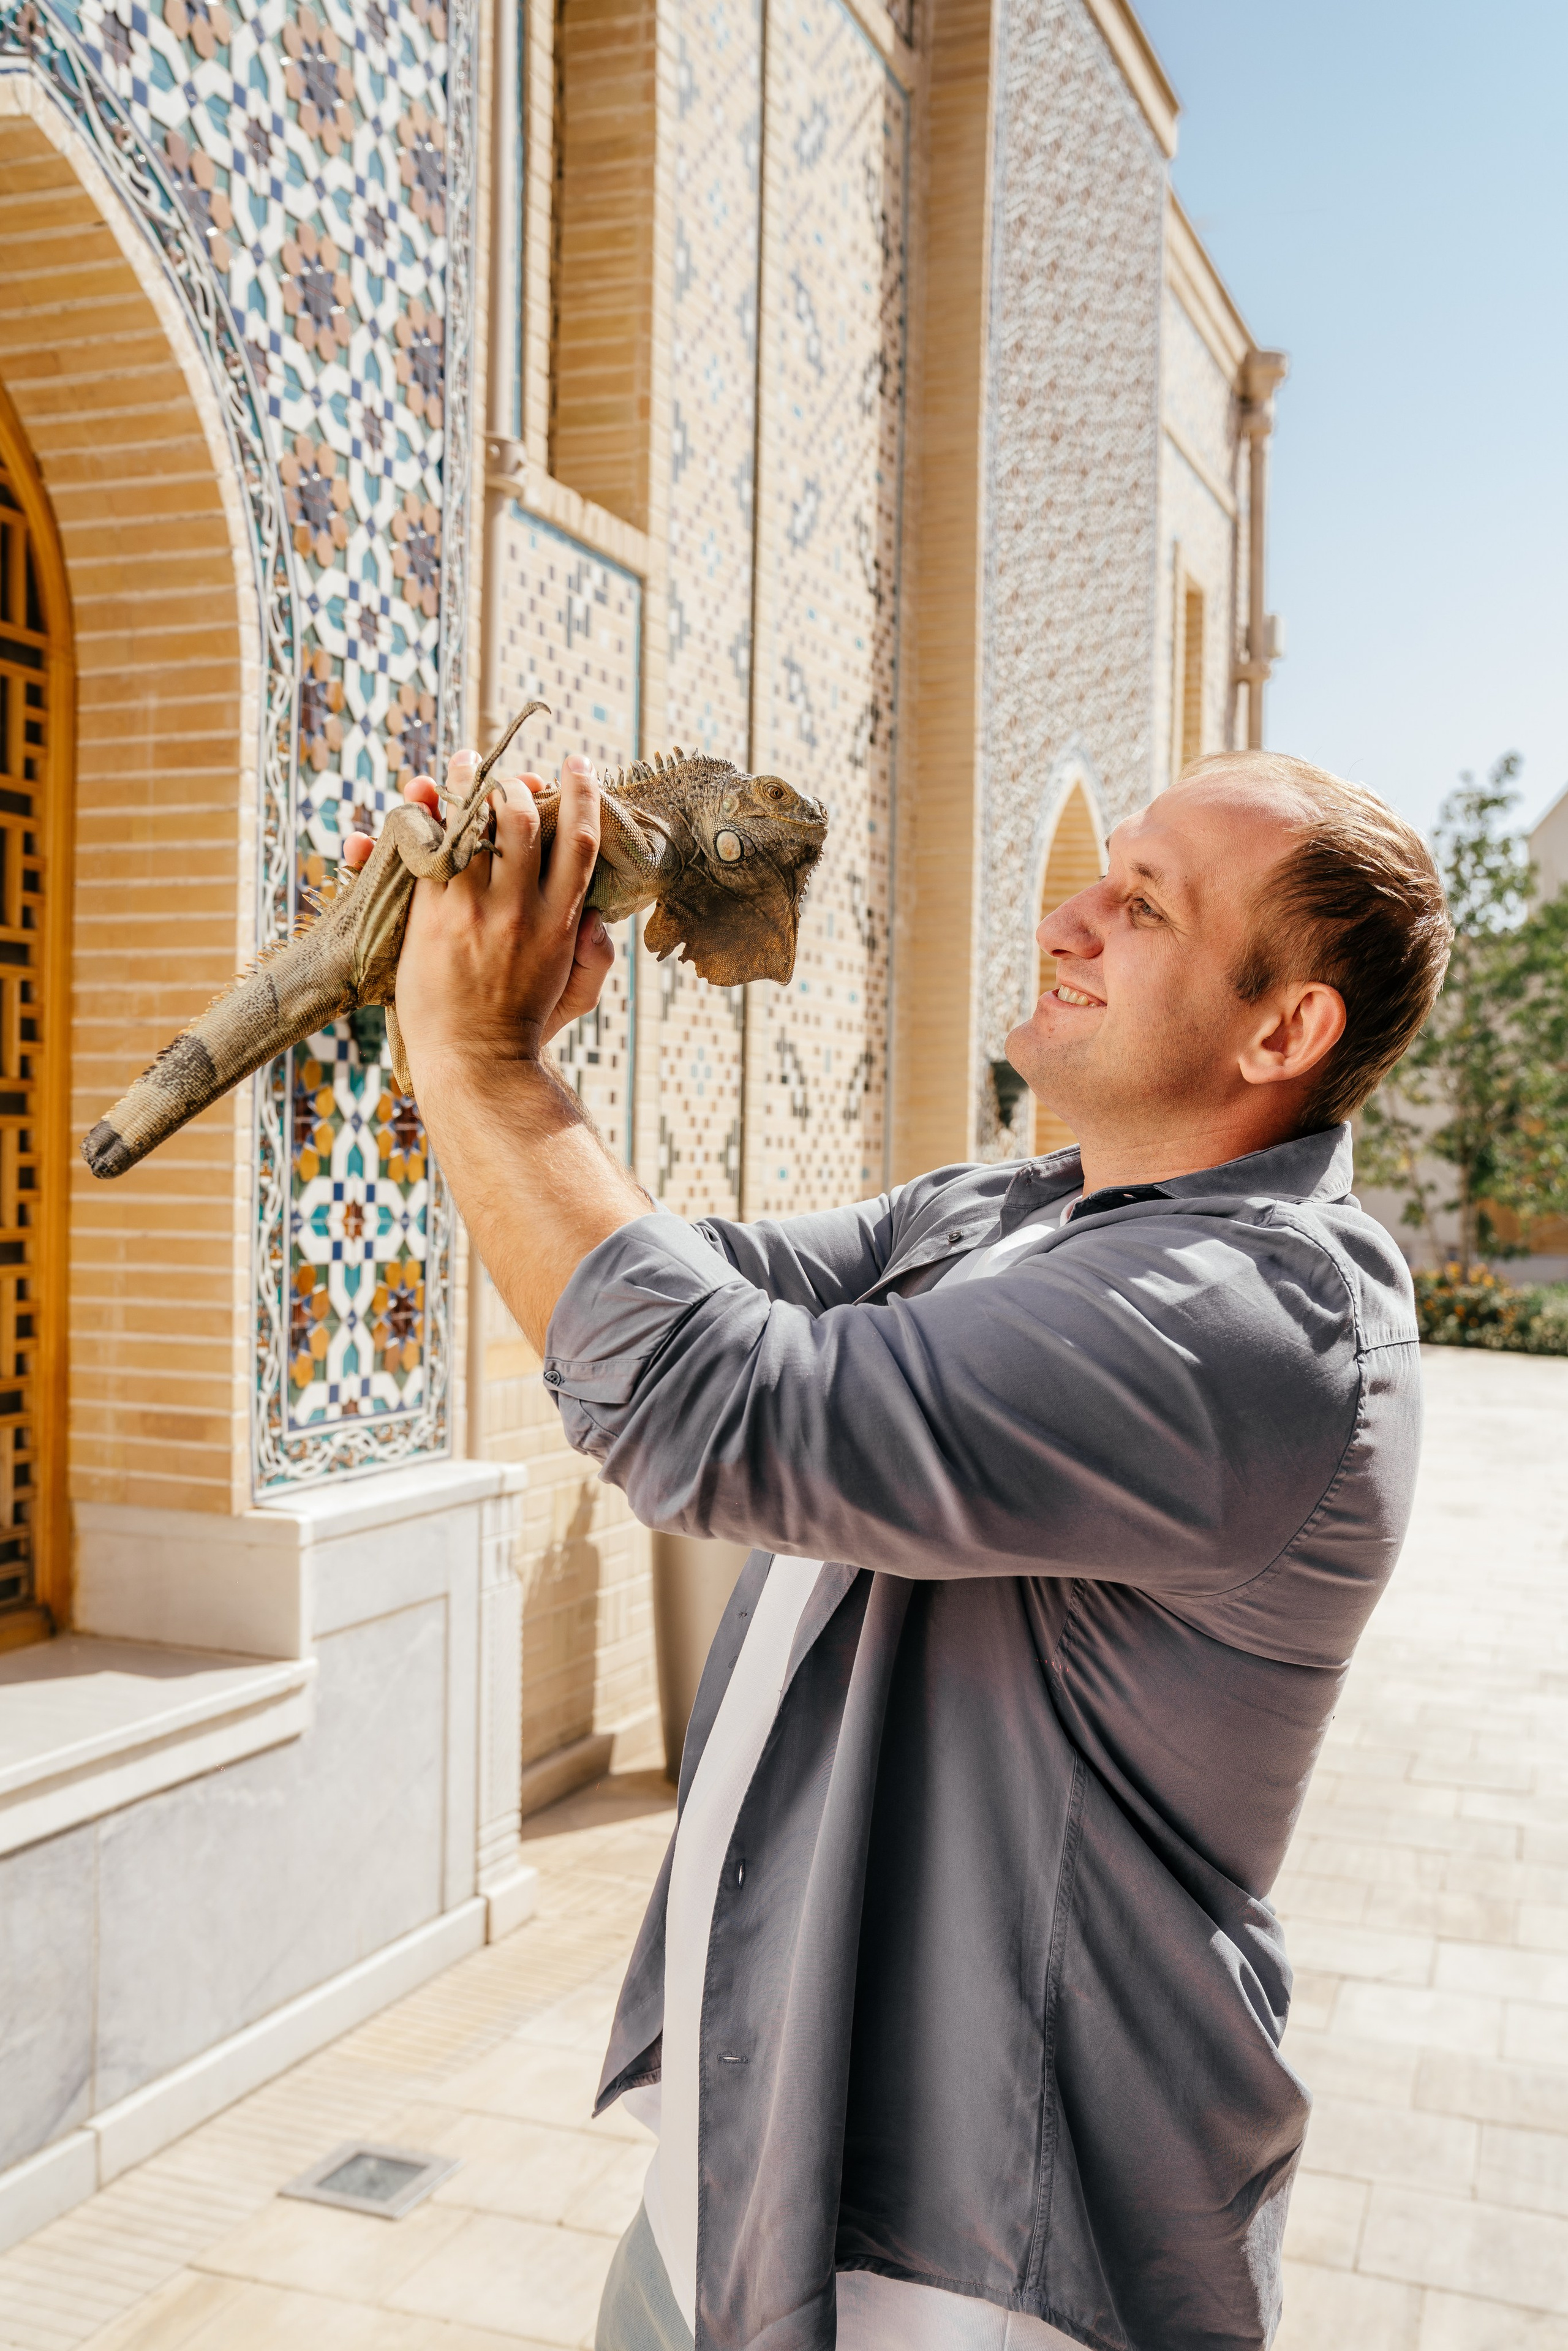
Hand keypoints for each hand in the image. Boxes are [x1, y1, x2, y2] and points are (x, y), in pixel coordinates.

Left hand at [344, 752, 613, 1061]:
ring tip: (457, 764)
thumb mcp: (579, 993)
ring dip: (462, 785)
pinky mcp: (432, 918)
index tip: (578, 764)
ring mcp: (473, 911)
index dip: (582, 795)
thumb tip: (596, 915)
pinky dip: (420, 822)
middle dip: (513, 784)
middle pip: (521, 819)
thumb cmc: (525, 1026)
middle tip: (503, 774)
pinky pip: (426, 853)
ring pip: (470, 826)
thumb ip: (596, 953)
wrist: (474, 1061)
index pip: (579, 841)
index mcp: (560, 921)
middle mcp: (519, 909)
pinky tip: (419, 801)